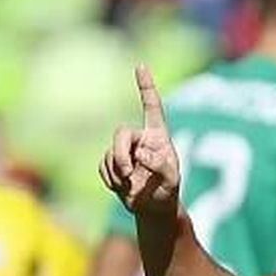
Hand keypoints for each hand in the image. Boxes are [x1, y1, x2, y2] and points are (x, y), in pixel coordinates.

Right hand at [100, 64, 179, 217]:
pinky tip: (122, 188)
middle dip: (119, 153)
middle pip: (121, 133)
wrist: (153, 209)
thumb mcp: (172, 182)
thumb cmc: (167, 192)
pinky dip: (110, 180)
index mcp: (158, 137)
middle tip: (126, 173)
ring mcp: (125, 150)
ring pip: (110, 153)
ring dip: (117, 173)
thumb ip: (161, 166)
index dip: (146, 86)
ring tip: (130, 187)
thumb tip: (141, 153)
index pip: (152, 107)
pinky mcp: (111, 163)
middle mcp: (140, 139)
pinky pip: (103, 166)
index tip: (141, 66)